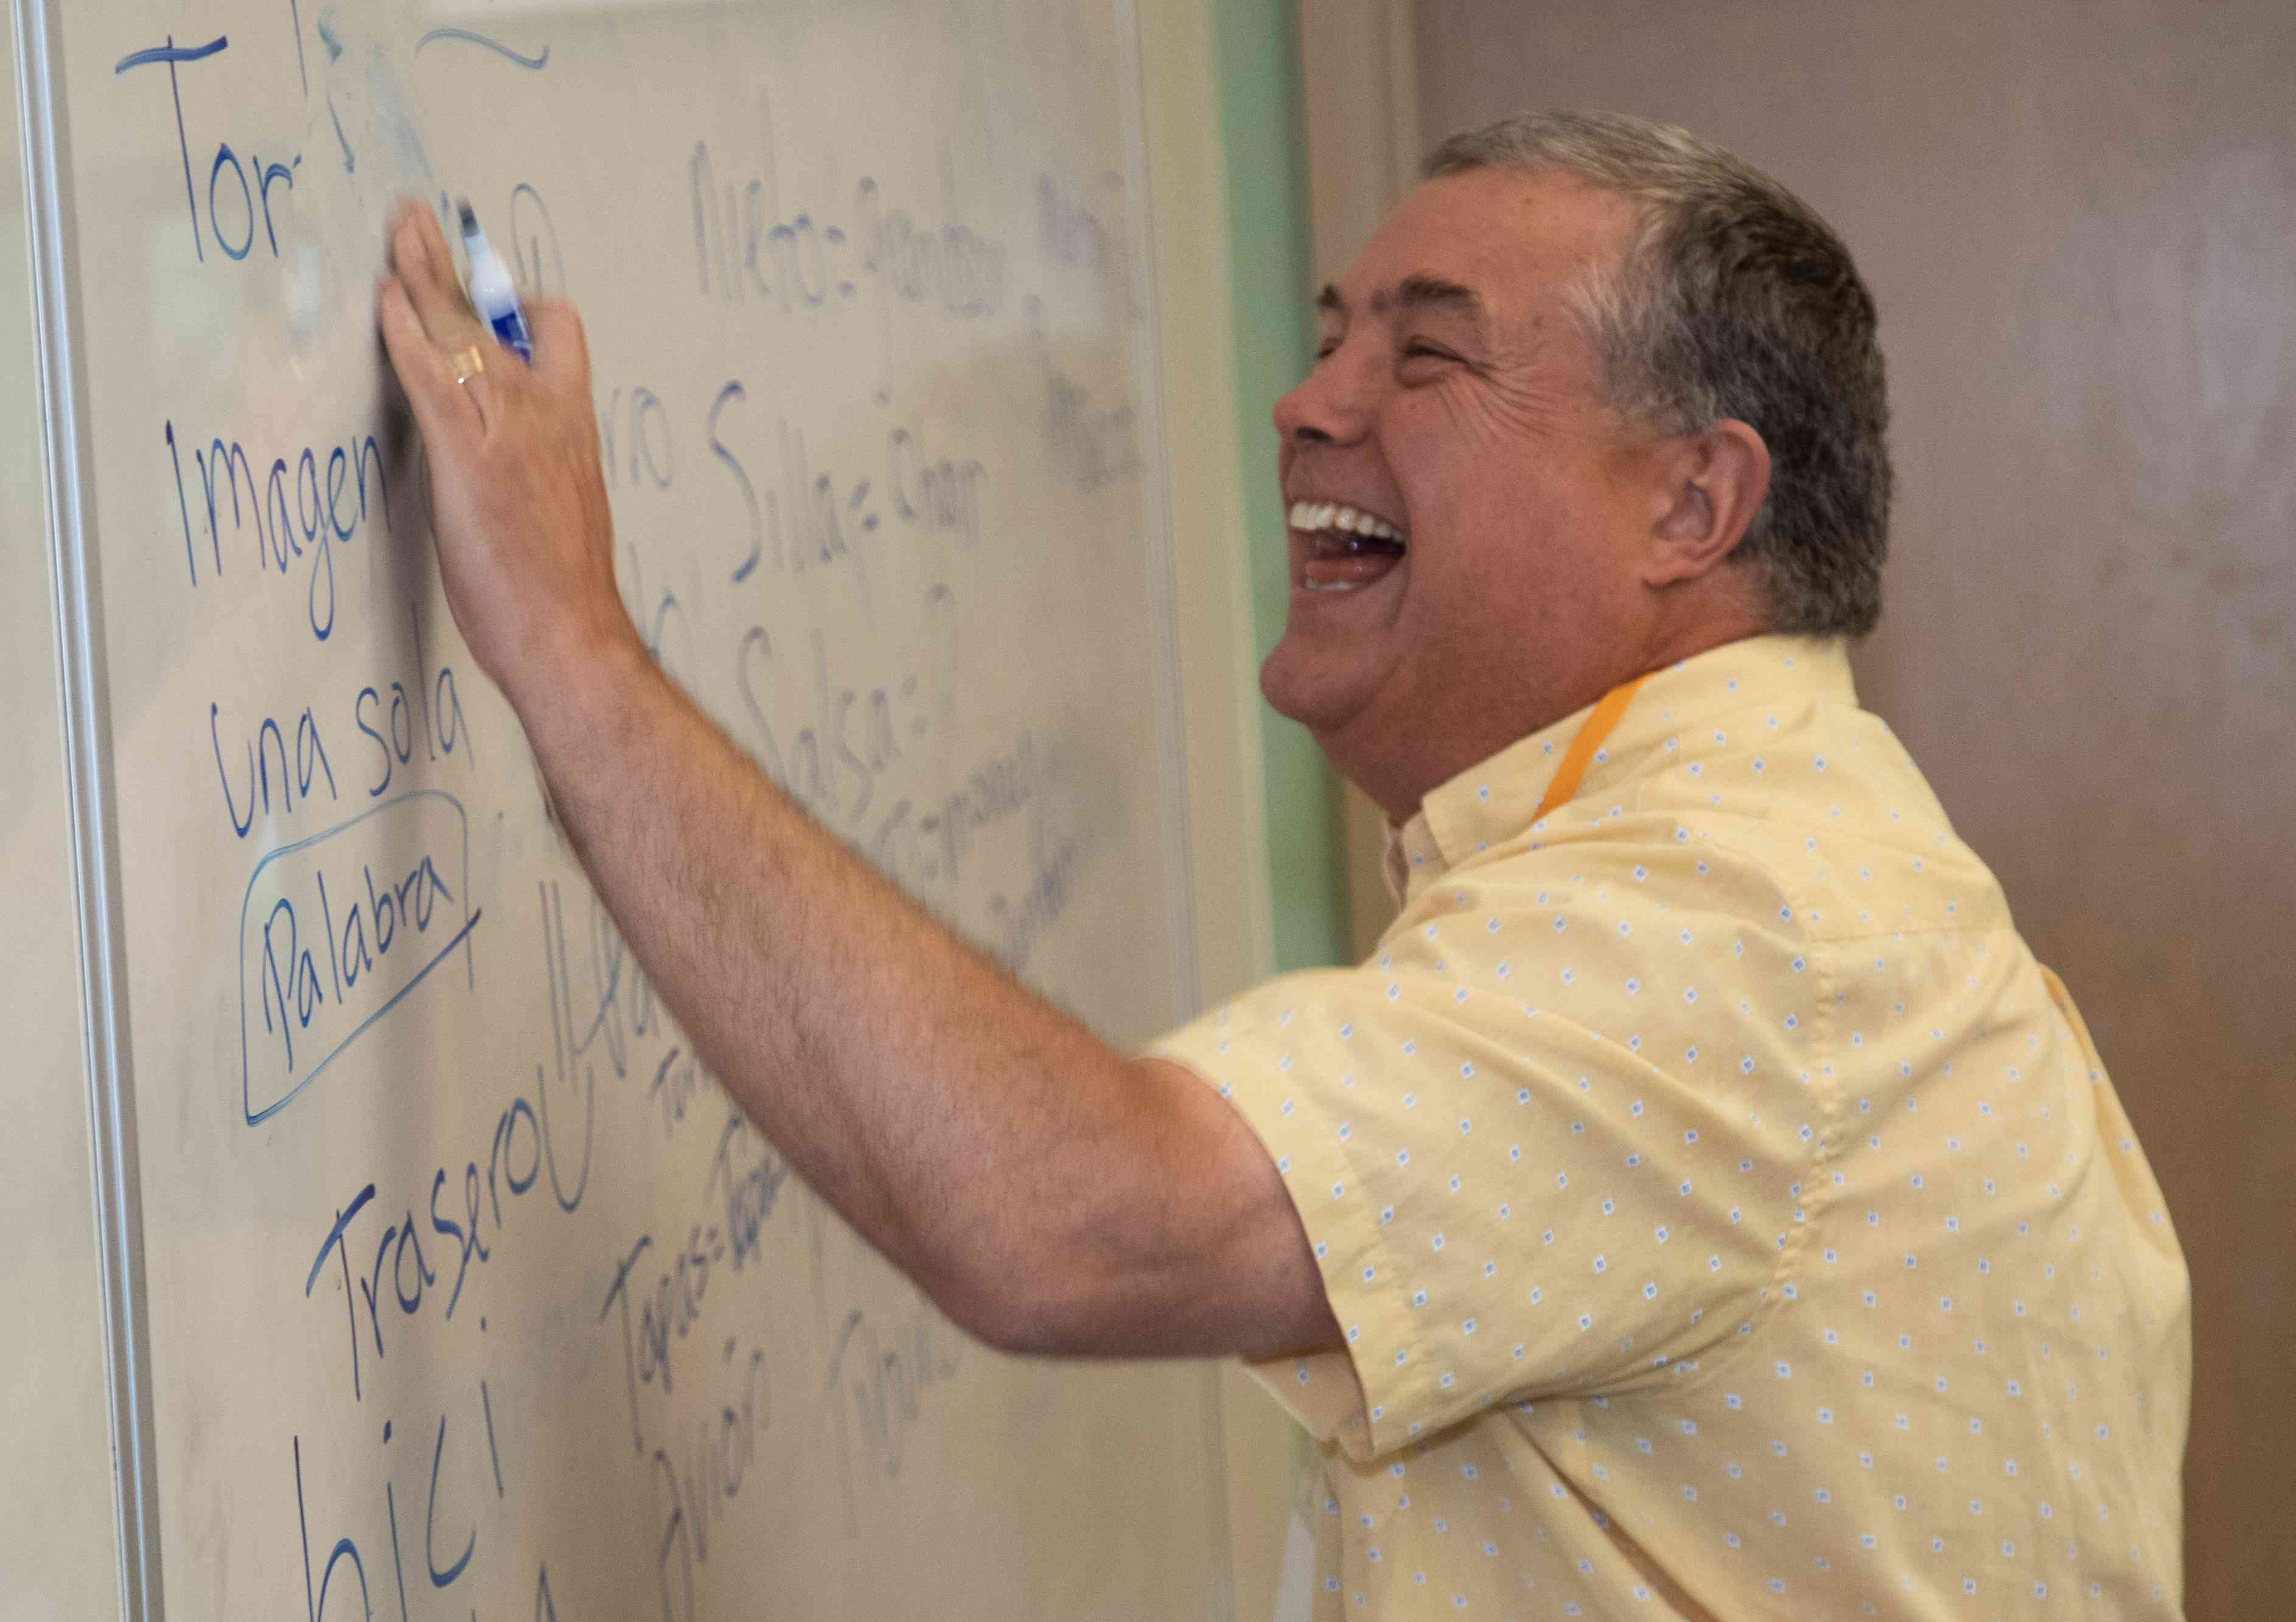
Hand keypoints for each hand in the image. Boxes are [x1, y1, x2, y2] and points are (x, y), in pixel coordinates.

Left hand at [376, 199, 639, 711]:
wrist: (573, 635)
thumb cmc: (565, 593)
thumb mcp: (563, 513)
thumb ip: (537, 470)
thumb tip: (510, 463)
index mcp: (573, 425)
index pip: (558, 334)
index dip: (517, 302)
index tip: (488, 283)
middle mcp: (547, 412)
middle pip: (499, 314)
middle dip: (455, 263)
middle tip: (419, 222)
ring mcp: (509, 428)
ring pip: (461, 329)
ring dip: (423, 274)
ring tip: (397, 234)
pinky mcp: (469, 453)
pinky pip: (431, 372)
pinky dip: (406, 328)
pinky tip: (384, 300)